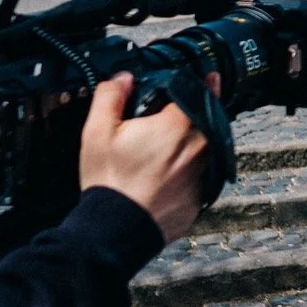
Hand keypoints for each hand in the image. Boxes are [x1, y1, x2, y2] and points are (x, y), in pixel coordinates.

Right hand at [79, 72, 208, 243]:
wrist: (117, 229)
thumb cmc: (109, 181)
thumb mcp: (97, 132)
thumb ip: (110, 97)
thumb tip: (123, 78)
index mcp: (177, 125)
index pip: (197, 94)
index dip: (199, 84)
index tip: (209, 77)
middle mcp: (198, 148)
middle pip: (206, 120)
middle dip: (197, 113)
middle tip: (180, 114)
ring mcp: (203, 174)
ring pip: (207, 147)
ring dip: (194, 141)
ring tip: (168, 146)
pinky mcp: (201, 196)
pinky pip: (202, 174)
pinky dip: (190, 169)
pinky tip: (168, 172)